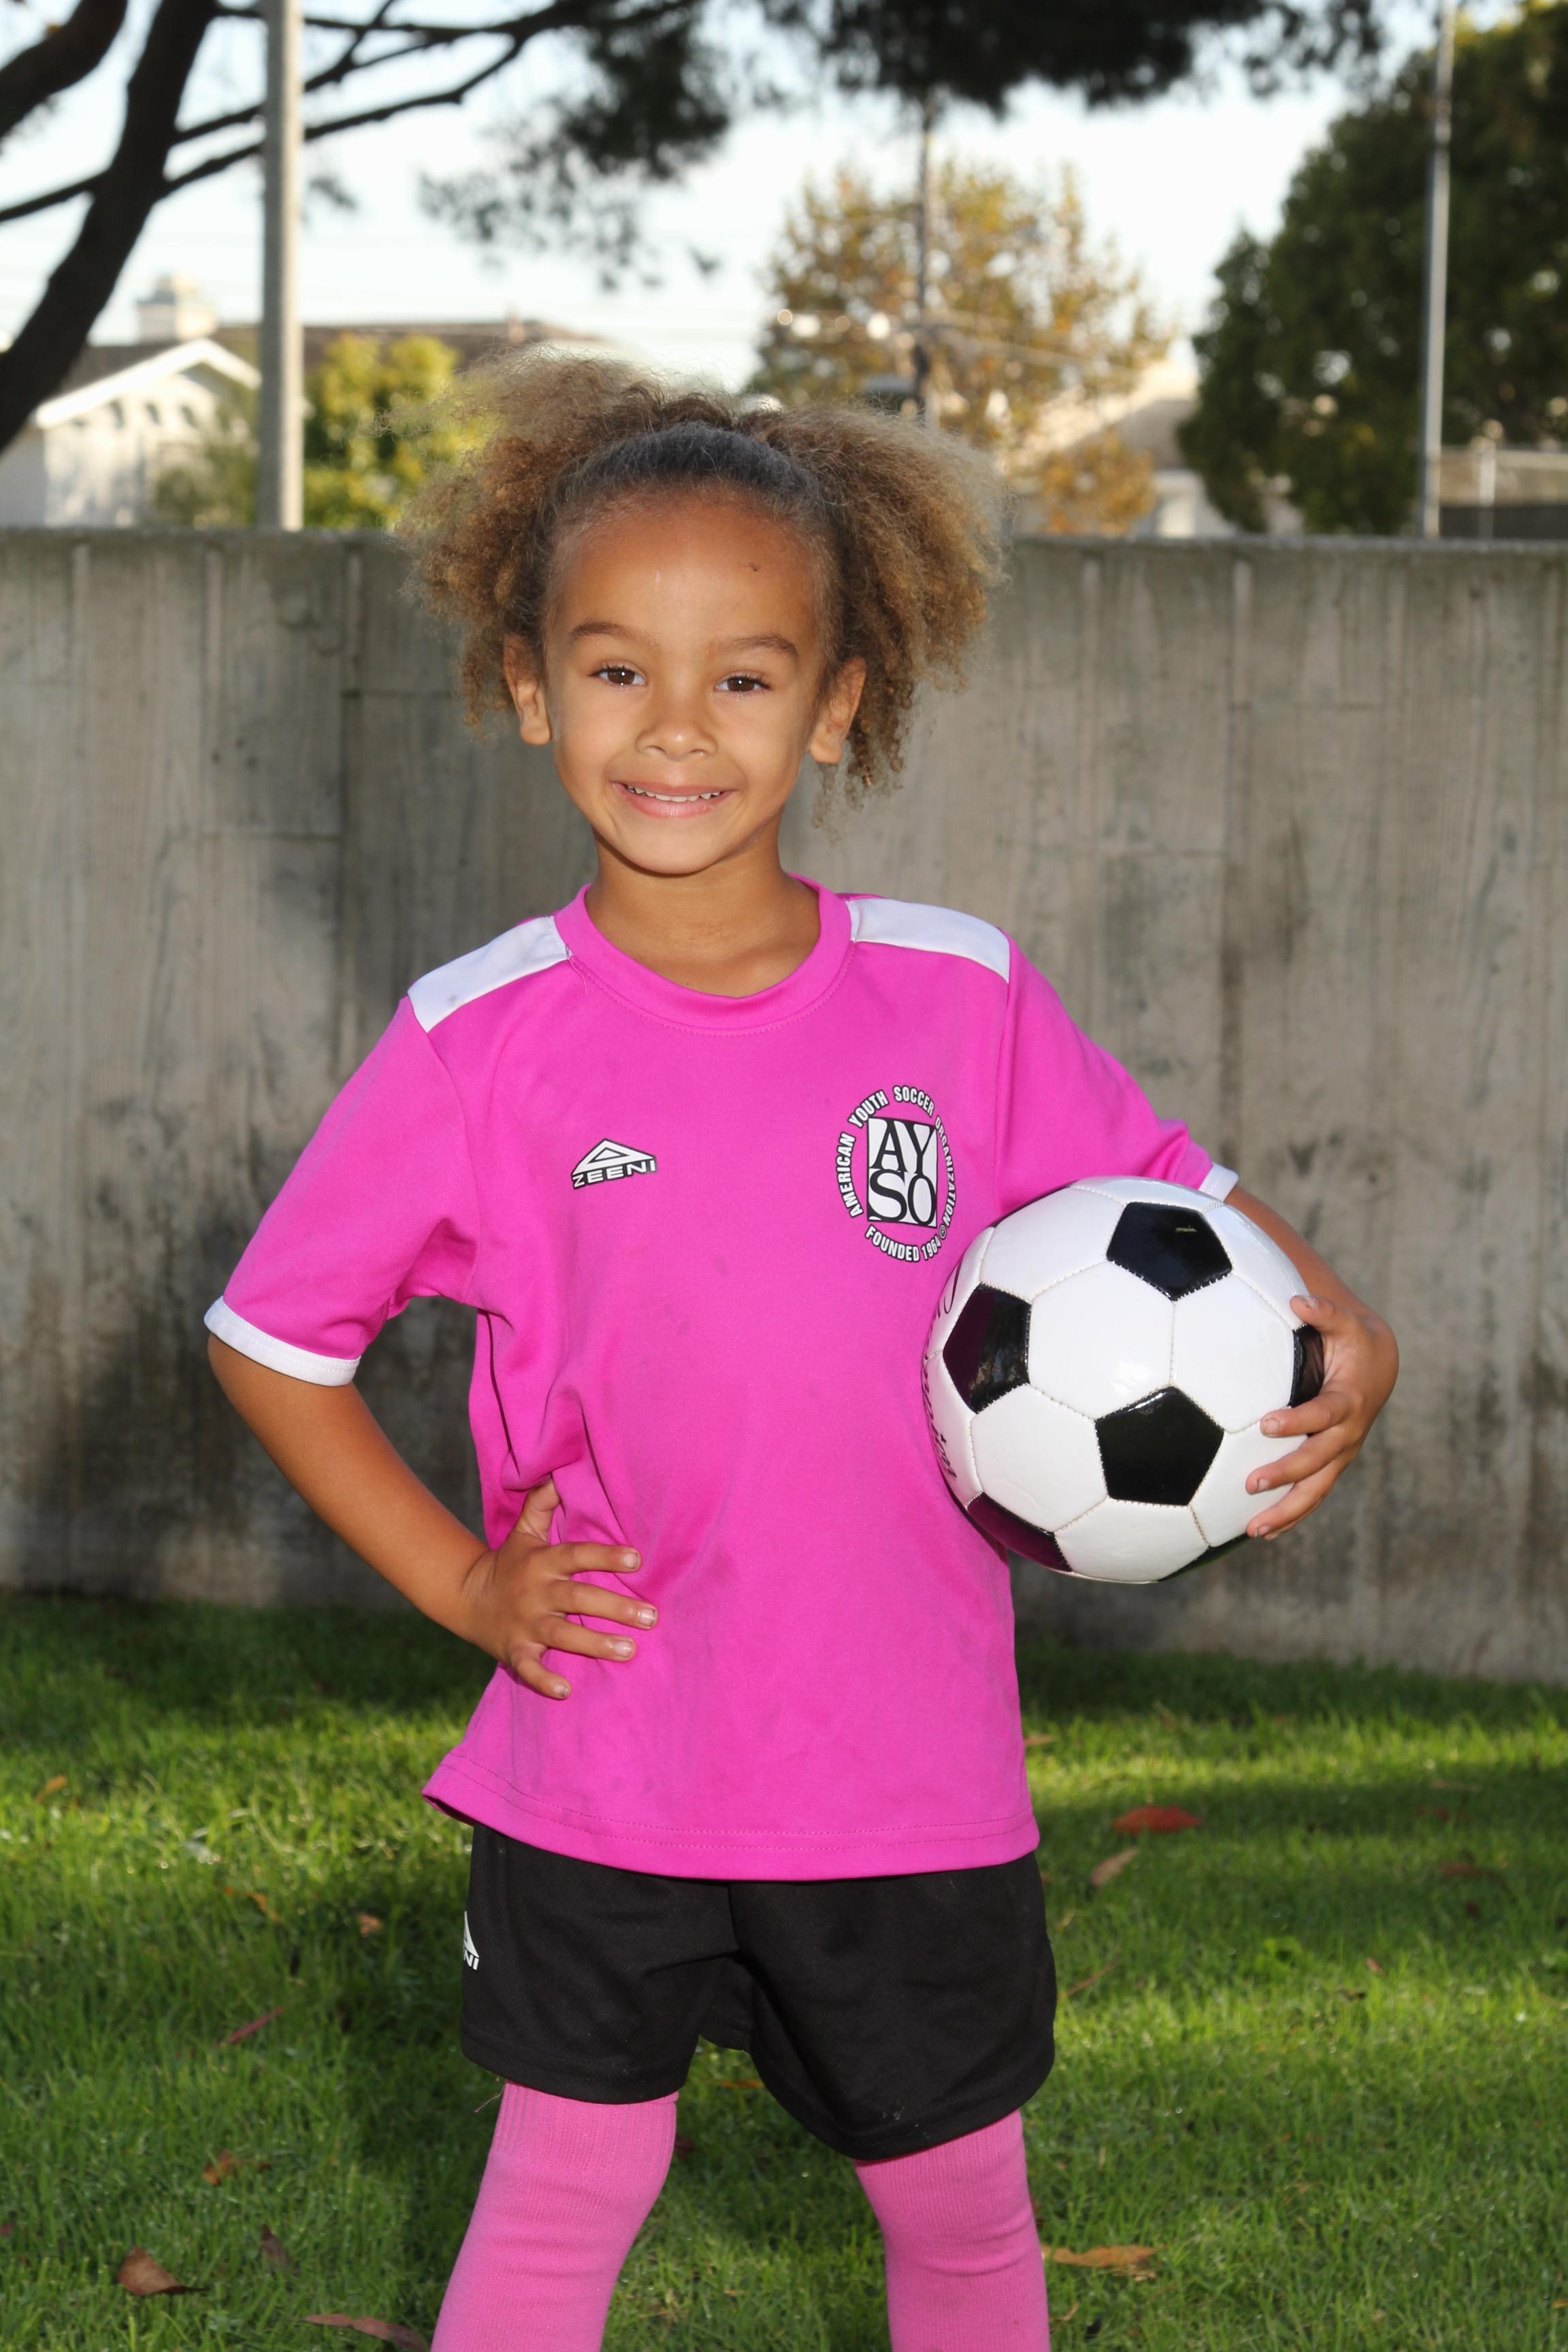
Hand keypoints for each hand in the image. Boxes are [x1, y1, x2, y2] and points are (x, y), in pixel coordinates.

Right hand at [457, 1476, 653, 1698]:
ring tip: (630, 1650)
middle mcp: (536, 1593)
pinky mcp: (515, 1650)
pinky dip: (544, 1680)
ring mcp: (525, 1624)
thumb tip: (560, 1472)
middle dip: (615, 1608)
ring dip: (595, 1644)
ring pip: (563, 1635)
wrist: (466, 1598)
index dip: (606, 1556)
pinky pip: (529, 1668)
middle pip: (579, 1598)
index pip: (578, 1556)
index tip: (637, 1559)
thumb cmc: (509, 1563)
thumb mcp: (523, 1532)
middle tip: (651, 1617)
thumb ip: (542, 1503)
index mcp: (543, 1562)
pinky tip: (566, 1691)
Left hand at [1244, 1292, 1398, 1539]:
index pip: (1323, 1416)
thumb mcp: (1346, 1321)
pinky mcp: (1332, 1464)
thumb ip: (1324, 1311)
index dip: (1297, 1422)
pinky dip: (1291, 1515)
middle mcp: (1347, 1435)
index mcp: (1348, 1401)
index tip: (1266, 1424)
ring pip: (1316, 1491)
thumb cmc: (1355, 1340)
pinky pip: (1313, 1494)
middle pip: (1317, 1463)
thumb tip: (1299, 1300)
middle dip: (1286, 1475)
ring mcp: (1340, 1454)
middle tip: (1250, 1484)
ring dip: (1286, 1511)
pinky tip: (1264, 1531)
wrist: (1380, 1365)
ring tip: (1253, 1530)